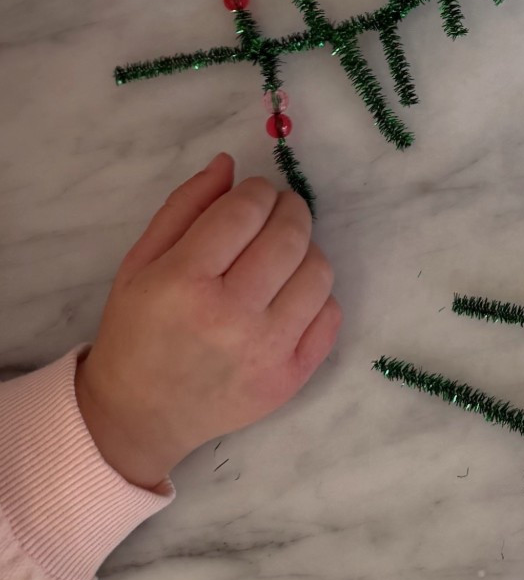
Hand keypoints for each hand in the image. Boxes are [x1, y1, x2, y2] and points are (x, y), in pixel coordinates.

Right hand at [74, 156, 340, 489]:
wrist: (139, 415)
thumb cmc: (138, 330)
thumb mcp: (141, 261)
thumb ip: (185, 206)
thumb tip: (230, 163)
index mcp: (184, 281)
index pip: (246, 211)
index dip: (257, 191)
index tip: (254, 194)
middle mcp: (229, 317)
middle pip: (290, 236)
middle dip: (290, 209)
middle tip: (279, 211)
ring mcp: (266, 352)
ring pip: (319, 272)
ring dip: (307, 250)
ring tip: (283, 255)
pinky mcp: (290, 379)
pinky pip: (330, 316)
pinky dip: (317, 297)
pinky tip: (290, 296)